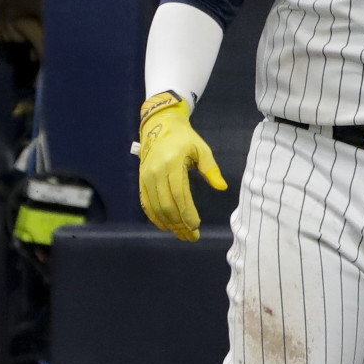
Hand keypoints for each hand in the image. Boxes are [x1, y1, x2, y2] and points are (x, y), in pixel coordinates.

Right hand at [135, 94, 225, 240]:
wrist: (159, 127)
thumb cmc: (184, 139)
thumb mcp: (201, 149)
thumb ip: (211, 168)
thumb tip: (222, 187)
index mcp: (172, 164)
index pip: (180, 194)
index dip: (187, 213)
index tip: (197, 226)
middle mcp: (156, 172)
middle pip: (167, 205)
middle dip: (179, 224)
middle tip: (192, 236)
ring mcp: (146, 177)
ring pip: (156, 207)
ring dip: (169, 224)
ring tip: (182, 234)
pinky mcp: (141, 181)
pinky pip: (146, 203)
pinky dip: (155, 217)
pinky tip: (165, 226)